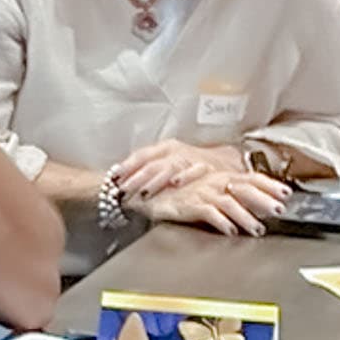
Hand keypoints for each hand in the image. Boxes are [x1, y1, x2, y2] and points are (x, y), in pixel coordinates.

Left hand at [112, 138, 241, 198]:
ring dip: (155, 181)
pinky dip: (184, 177)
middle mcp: (176, 151)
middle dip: (136, 179)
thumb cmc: (192, 164)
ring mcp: (191, 158)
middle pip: (152, 164)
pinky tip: (175, 183)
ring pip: (169, 168)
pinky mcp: (206, 168)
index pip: (141, 155)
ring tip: (143, 192)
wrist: (226, 160)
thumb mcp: (170, 160)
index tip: (113, 178)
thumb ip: (151, 167)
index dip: (127, 166)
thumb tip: (123, 179)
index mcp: (165, 147)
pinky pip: (194, 171)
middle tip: (123, 191)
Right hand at [136, 167, 285, 234]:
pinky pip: (210, 213)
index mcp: (220, 176)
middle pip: (245, 189)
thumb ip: (226, 195)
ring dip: (246, 216)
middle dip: (265, 199)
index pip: (250, 177)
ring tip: (258, 228)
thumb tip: (250, 205)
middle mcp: (214, 182)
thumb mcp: (205, 188)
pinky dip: (222, 222)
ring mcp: (203, 193)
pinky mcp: (190, 204)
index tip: (286, 192)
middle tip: (280, 209)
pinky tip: (231, 231)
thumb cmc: (176, 191)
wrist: (147, 190)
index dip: (269, 184)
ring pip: (231, 203)